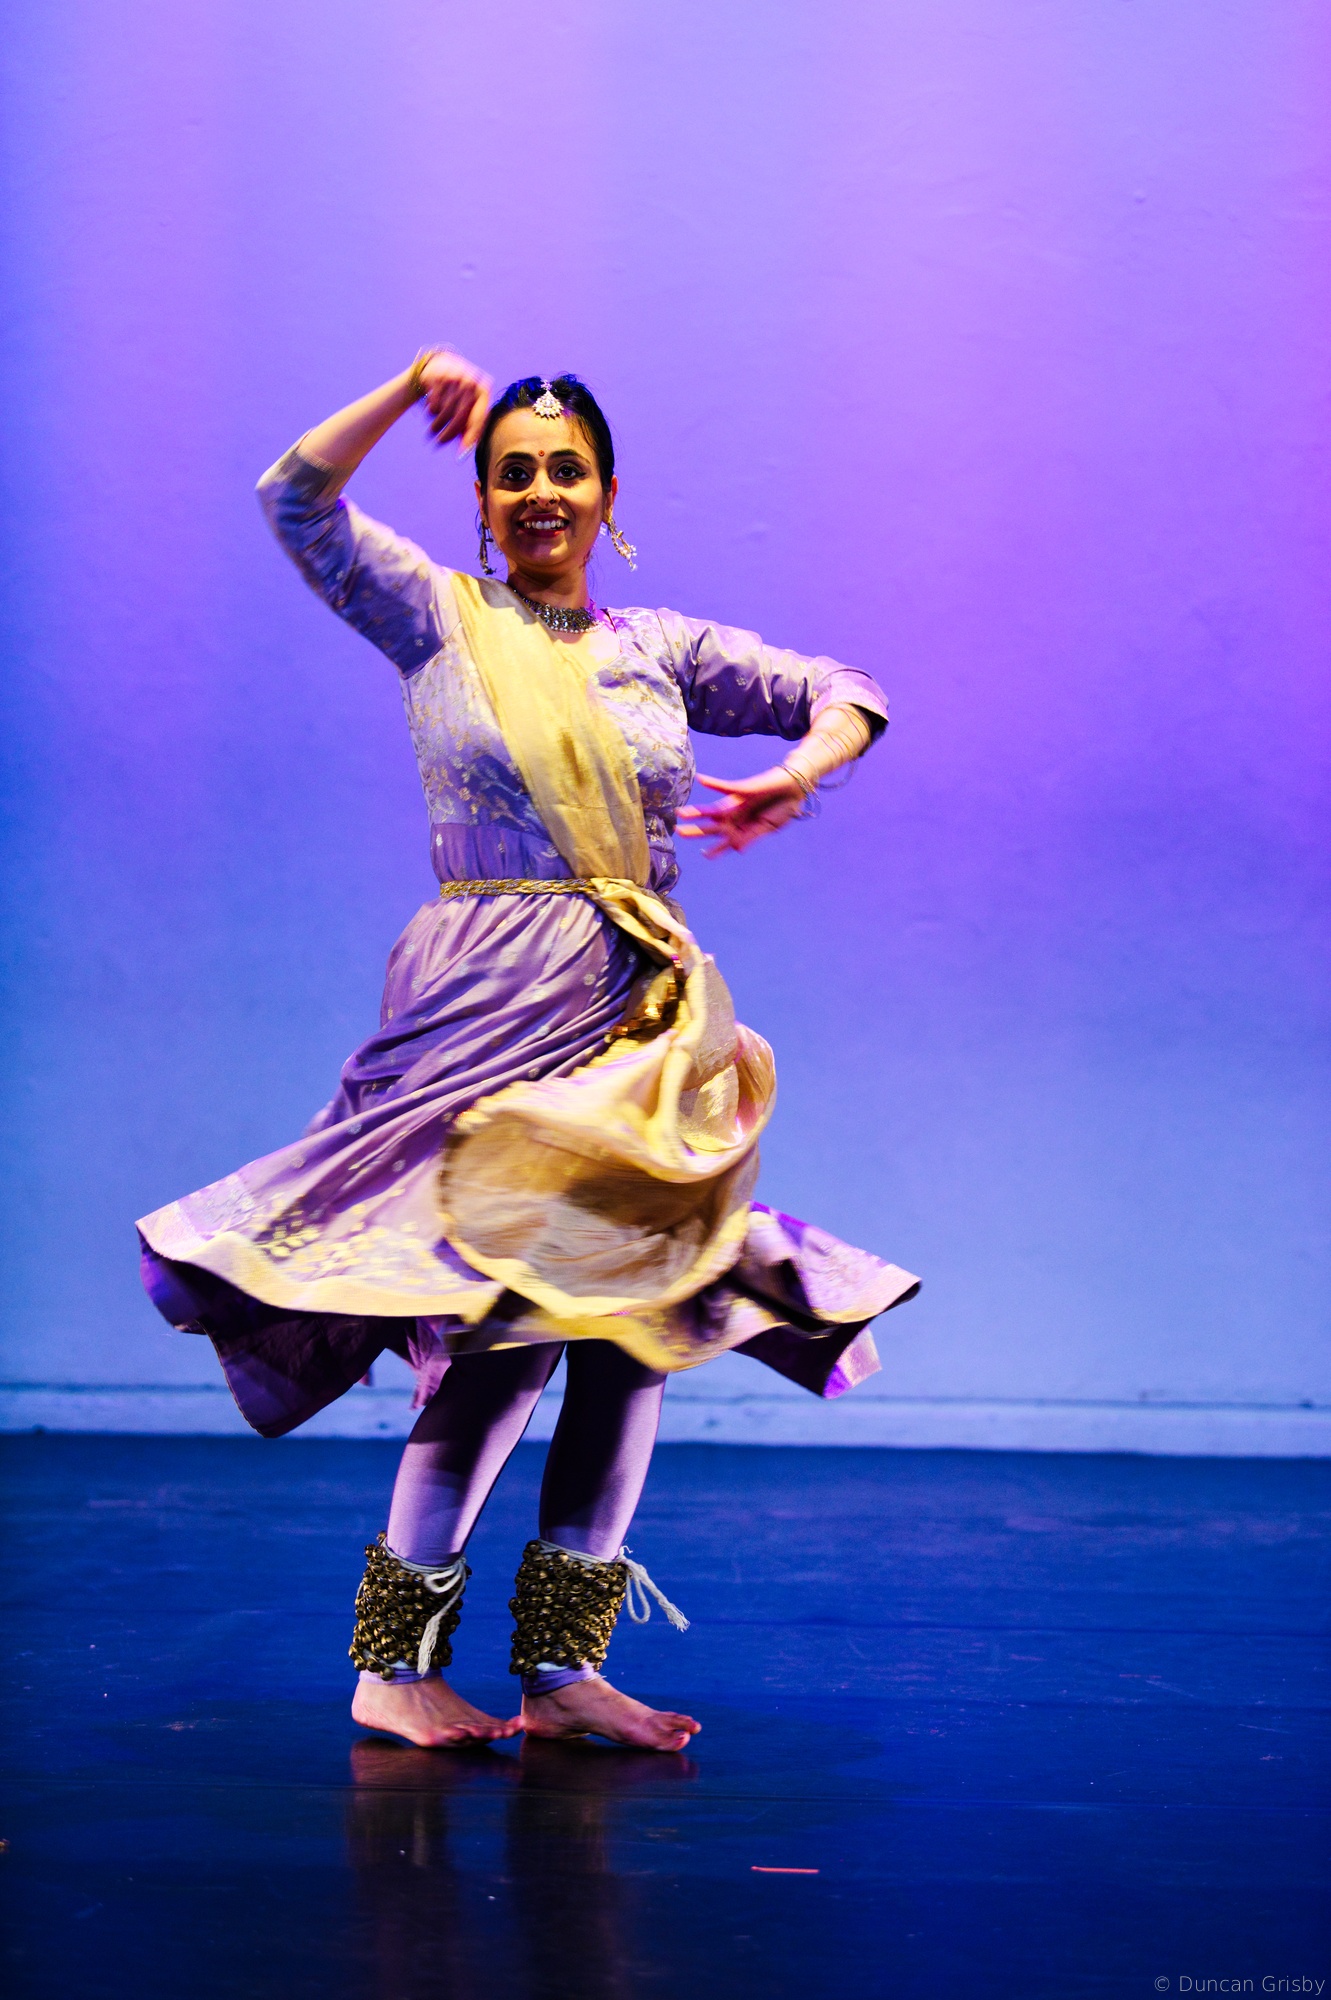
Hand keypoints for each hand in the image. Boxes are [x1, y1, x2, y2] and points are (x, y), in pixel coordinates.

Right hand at [415, 349, 491, 451]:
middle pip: (460, 416)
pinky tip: (430, 411)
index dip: (470, 437)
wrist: (441, 364)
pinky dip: (431, 410)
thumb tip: (463, 454)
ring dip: (437, 424)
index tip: (460, 455)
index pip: (478, 418)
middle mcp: (472, 381)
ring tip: (433, 431)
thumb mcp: (467, 408)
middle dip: (448, 433)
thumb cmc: (459, 393)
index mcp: (484, 389)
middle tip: (439, 443)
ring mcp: (455, 376)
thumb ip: (469, 429)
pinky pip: (434, 401)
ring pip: (446, 409)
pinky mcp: (439, 375)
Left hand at [677, 768, 807, 856]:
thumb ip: (752, 836)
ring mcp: (737, 803)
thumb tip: (737, 849)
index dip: (716, 849)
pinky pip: (724, 787)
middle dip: (696, 831)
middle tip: (678, 832)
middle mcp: (737, 817)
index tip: (705, 855)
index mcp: (744, 829)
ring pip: (713, 810)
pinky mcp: (741, 790)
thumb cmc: (785, 809)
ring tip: (680, 814)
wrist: (796, 789)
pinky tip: (701, 780)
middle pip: (713, 827)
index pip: (726, 842)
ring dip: (697, 812)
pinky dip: (713, 784)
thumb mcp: (769, 827)